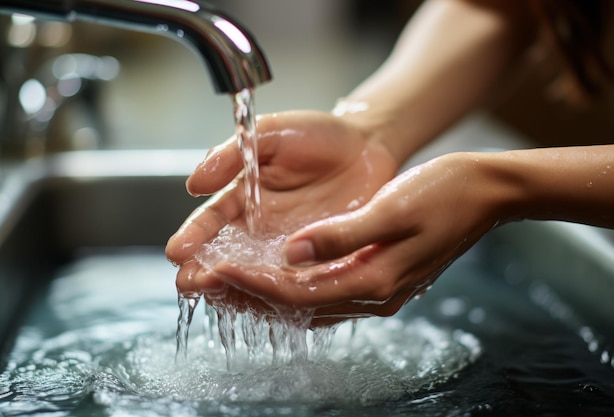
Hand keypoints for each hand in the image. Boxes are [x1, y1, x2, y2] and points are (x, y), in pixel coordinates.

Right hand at [165, 110, 397, 306]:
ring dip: (233, 288)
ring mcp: (286, 249)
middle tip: (190, 284)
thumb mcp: (272, 134)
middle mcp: (258, 229)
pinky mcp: (315, 262)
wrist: (369, 149)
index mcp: (243, 197)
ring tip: (217, 297)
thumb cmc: (319, 135)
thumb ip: (233, 155)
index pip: (210, 220)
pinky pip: (292, 284)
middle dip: (203, 271)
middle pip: (224, 256)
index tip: (177, 251)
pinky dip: (275, 297)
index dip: (193, 235)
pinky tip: (261, 305)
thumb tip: (194, 183)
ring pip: (253, 275)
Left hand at [188, 152, 514, 325]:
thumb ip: (341, 235)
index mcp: (375, 280)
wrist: (485, 193)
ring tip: (230, 284)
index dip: (253, 282)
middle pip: (298, 306)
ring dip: (268, 295)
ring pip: (309, 304)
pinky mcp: (381, 280)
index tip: (216, 269)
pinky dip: (294, 290)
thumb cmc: (444, 194)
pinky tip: (276, 277)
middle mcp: (373, 295)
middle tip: (209, 285)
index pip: (297, 291)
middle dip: (251, 296)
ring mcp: (378, 292)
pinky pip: (326, 294)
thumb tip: (292, 254)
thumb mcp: (392, 209)